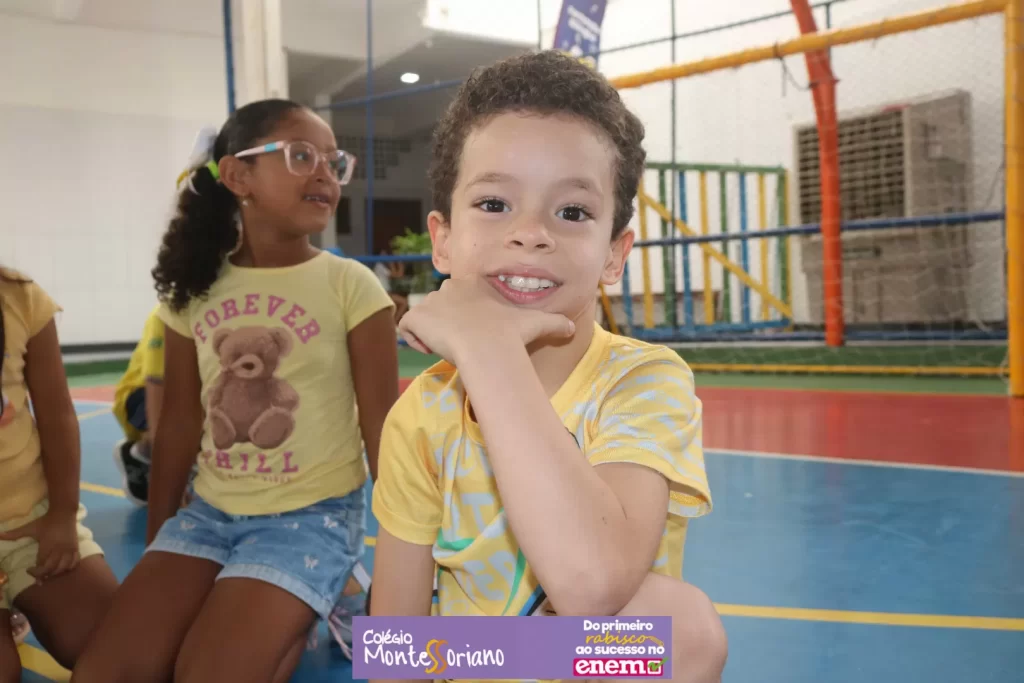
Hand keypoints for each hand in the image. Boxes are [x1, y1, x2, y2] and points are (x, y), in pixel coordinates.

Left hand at [0, 510, 79, 581]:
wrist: (64, 512)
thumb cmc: (45, 521)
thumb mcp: (29, 527)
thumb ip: (14, 534)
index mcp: (47, 545)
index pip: (42, 565)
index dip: (35, 572)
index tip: (28, 570)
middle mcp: (59, 549)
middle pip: (52, 569)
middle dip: (44, 575)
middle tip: (37, 574)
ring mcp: (69, 549)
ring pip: (64, 568)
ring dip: (56, 573)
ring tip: (49, 573)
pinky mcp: (76, 548)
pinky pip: (75, 563)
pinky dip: (69, 568)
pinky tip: (62, 569)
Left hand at [397, 278, 574, 363]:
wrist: (487, 346)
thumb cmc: (512, 334)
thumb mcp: (537, 324)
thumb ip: (554, 324)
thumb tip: (573, 329)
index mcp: (472, 285)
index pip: (458, 297)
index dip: (461, 316)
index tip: (470, 335)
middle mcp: (448, 288)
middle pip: (438, 306)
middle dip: (443, 323)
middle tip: (458, 344)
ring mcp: (430, 302)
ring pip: (423, 318)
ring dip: (429, 333)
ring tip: (446, 350)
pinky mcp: (416, 317)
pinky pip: (407, 328)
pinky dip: (414, 340)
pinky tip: (432, 350)